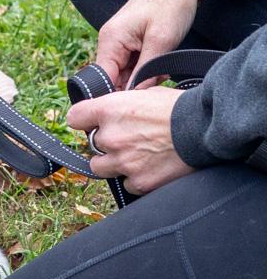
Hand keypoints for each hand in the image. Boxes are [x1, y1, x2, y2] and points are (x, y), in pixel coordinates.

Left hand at [66, 88, 193, 194]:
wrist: (203, 130)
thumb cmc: (177, 107)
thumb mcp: (143, 94)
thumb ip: (121, 105)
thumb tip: (113, 110)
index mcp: (108, 110)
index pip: (74, 118)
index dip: (83, 120)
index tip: (90, 123)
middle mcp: (110, 137)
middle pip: (90, 145)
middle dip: (105, 144)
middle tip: (126, 140)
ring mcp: (123, 161)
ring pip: (101, 168)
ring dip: (114, 163)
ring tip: (136, 156)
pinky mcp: (140, 182)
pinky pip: (127, 184)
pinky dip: (136, 179)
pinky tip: (151, 169)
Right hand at [95, 0, 216, 89]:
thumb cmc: (170, 4)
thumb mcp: (161, 41)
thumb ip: (146, 71)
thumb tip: (135, 97)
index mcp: (111, 39)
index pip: (103, 78)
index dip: (117, 96)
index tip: (138, 106)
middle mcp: (110, 41)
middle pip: (114, 77)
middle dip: (135, 88)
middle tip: (158, 90)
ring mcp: (120, 41)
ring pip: (125, 72)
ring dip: (143, 79)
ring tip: (164, 76)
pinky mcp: (131, 41)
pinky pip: (133, 64)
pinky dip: (146, 70)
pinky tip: (163, 68)